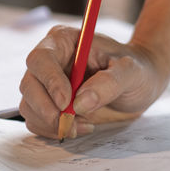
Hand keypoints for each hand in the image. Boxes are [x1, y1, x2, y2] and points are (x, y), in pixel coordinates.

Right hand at [19, 26, 169, 139]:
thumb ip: (109, 83)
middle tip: (70, 123)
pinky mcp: (49, 105)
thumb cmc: (136, 69)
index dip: (49, 82)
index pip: (42, 58)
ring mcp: (47, 84)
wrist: (140, 84)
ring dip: (52, 123)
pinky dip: (54, 130)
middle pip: (29, 84)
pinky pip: (37, 121)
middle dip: (46, 109)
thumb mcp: (131, 71)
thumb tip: (80, 102)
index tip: (66, 103)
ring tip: (85, 124)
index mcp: (64, 41)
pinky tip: (81, 127)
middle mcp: (50, 61)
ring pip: (29, 106)